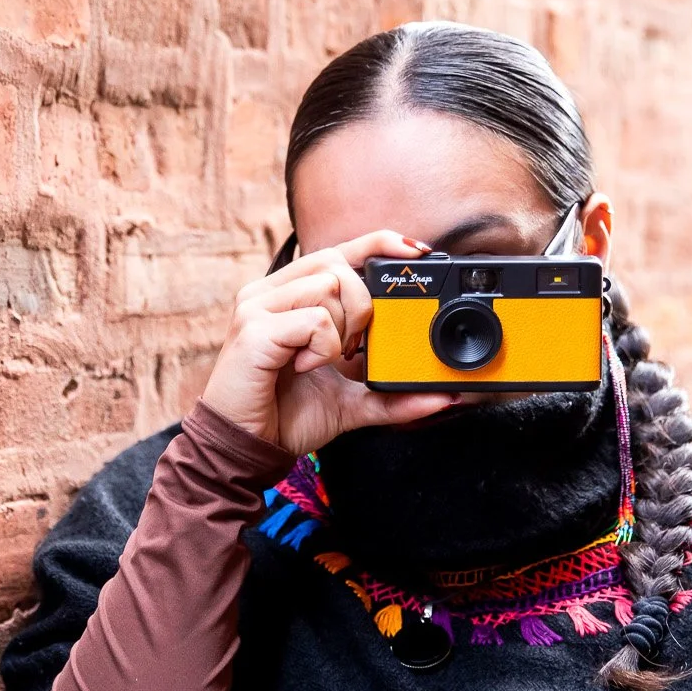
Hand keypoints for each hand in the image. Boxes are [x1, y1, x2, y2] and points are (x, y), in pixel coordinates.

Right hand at [200, 230, 458, 453]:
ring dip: (342, 330)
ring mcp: (256, 307)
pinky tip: (304, 367)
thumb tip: (445, 397)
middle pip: (337, 264)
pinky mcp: (254, 330)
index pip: (336, 251)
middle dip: (362, 306)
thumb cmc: (286, 416)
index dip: (378, 243)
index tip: (417, 251)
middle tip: (352, 349)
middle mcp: (268, 291)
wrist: (247, 447)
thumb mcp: (351, 402)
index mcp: (288, 295)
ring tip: (323, 360)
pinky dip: (323, 348)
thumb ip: (392, 395)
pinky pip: (313, 320)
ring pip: (329, 286)